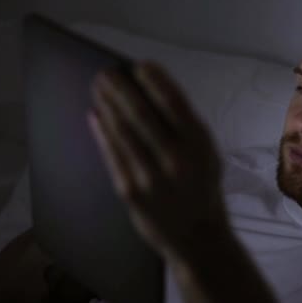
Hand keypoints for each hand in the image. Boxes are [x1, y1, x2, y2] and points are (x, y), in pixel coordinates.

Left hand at [87, 62, 227, 258]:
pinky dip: (101, 132)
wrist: (198, 237)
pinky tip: (95, 116)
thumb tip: (151, 91)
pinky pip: (112, 154)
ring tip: (98, 88)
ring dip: (106, 105)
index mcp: (199, 145)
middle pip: (141, 114)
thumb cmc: (201, 187)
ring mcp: (151, 177)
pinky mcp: (131, 192)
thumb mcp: (206, 154)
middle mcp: (176, 159)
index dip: (154, 80)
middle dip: (120, 88)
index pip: (174, 102)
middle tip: (106, 73)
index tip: (138, 64)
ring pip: (122, 132)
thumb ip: (185, 126)